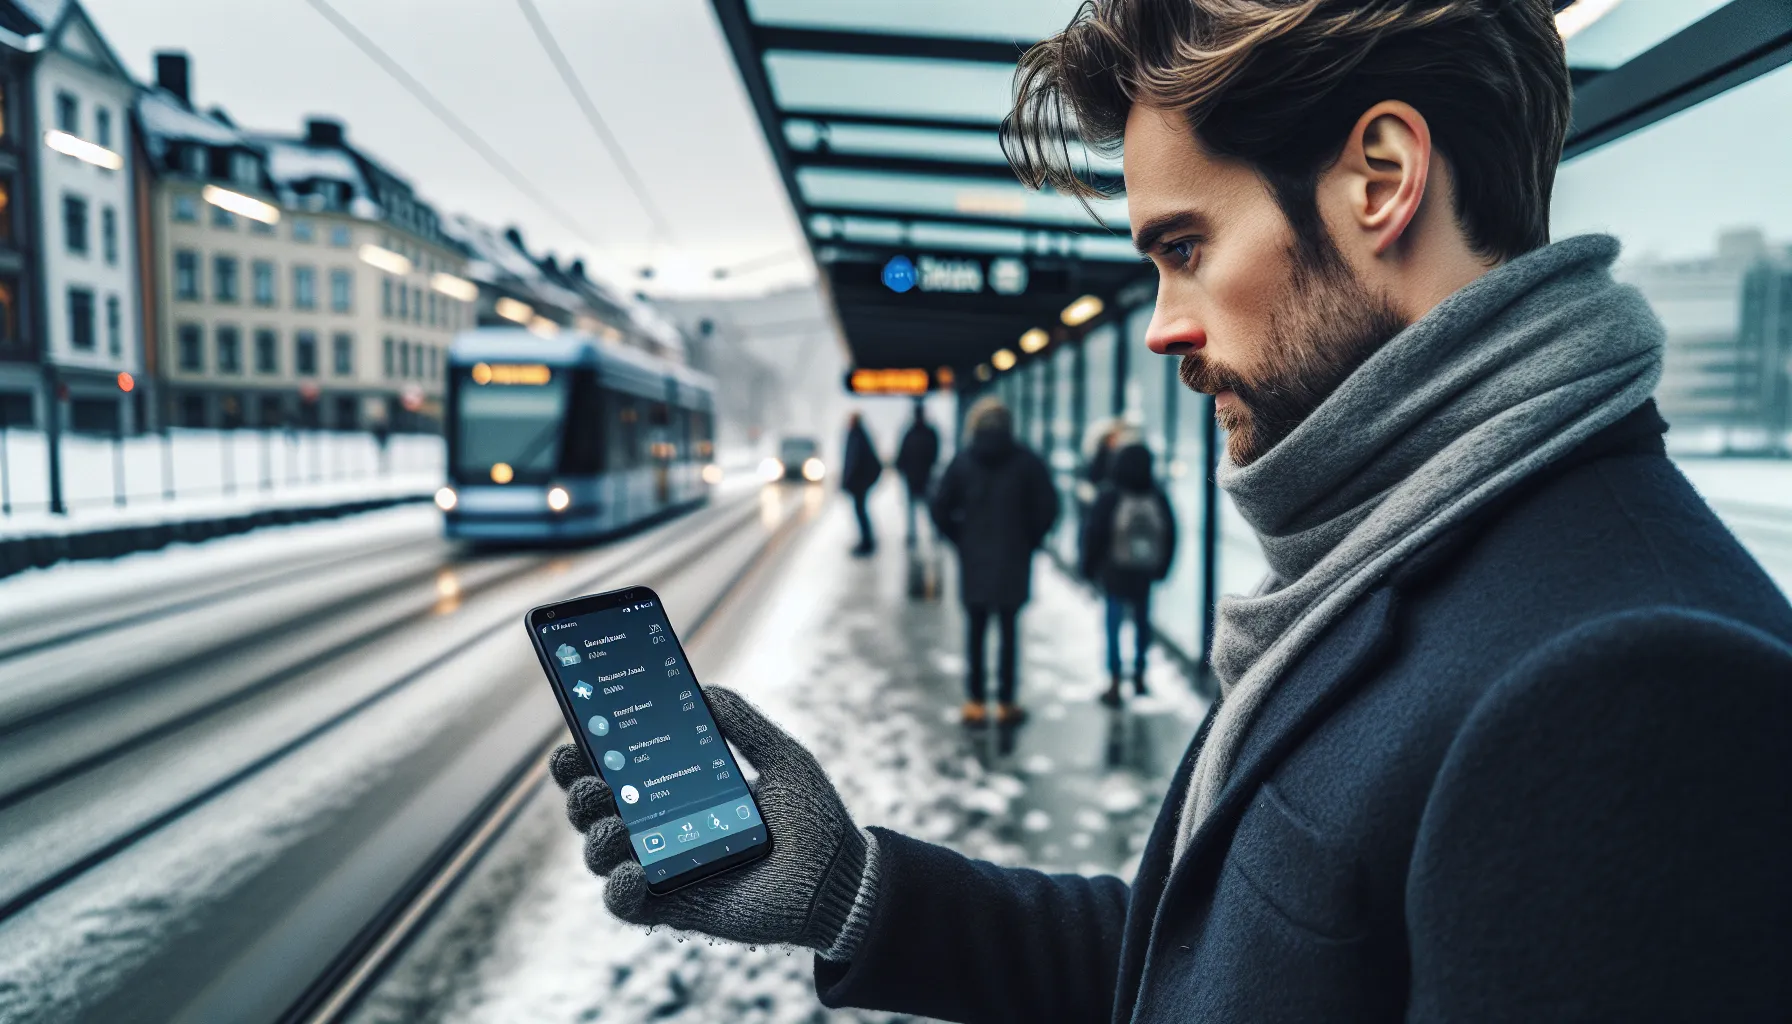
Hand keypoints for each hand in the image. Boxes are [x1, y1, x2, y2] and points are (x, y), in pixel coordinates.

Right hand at [550, 687, 874, 956]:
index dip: (587, 756)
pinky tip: (635, 872)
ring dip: (596, 838)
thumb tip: (704, 688)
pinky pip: (626, 904)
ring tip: (617, 827)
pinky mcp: (675, 908)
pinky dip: (619, 889)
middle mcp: (663, 828)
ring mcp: (665, 869)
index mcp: (680, 790)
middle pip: (596, 811)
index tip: (574, 740)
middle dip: (580, 794)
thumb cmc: (814, 819)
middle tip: (592, 781)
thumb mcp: (782, 760)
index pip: (620, 770)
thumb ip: (743, 725)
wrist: (842, 880)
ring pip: (601, 855)